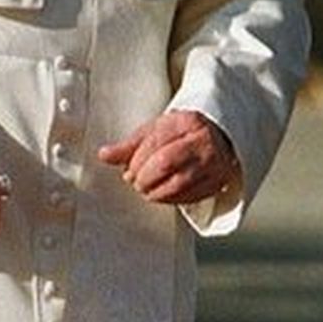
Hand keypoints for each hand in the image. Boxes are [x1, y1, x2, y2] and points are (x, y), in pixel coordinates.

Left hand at [96, 110, 240, 205]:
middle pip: (165, 163)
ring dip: (154, 192)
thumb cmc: (182, 134)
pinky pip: (189, 197)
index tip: (127, 170)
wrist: (218, 139)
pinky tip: (162, 194)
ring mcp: (214, 163)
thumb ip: (131, 144)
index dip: (137, 161)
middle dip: (143, 177)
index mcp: (187, 122)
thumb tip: (104, 155)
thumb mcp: (157, 130)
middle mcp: (203, 141)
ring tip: (146, 189)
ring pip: (177, 184)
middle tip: (135, 182)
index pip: (155, 142)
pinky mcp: (217, 182)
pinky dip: (170, 199)